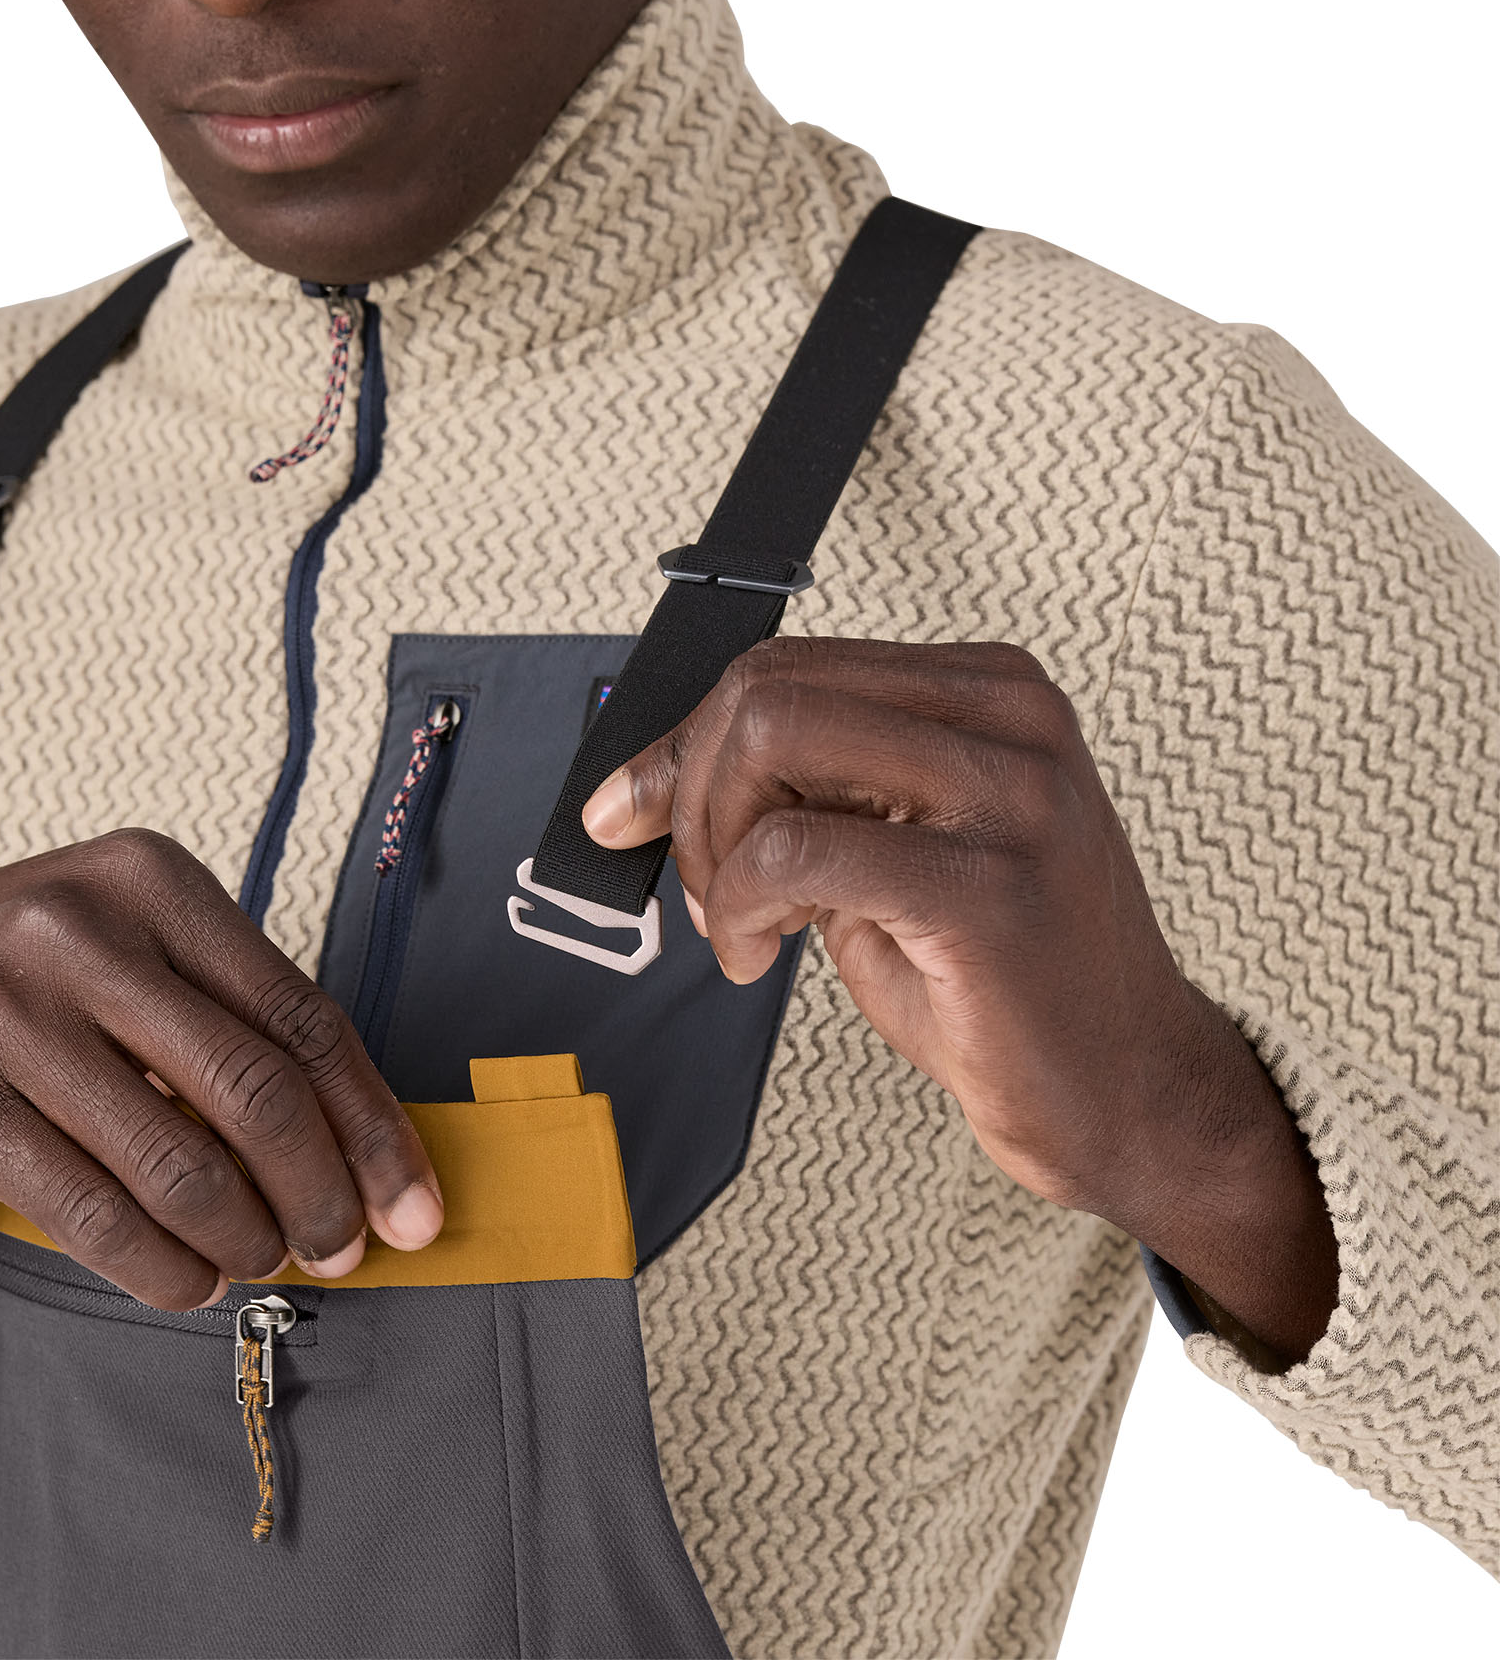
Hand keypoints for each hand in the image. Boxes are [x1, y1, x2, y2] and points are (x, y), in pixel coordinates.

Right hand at [0, 829, 441, 1306]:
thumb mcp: (137, 954)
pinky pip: (91, 1212)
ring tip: (262, 1262)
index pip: (302, 1016)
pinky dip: (160, 1266)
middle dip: (318, 1193)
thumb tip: (369, 1156)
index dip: (371, 1125)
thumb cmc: (40, 987)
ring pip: (178, 1163)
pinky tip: (190, 1282)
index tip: (412, 1206)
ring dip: (244, 1239)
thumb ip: (240, 1025)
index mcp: (153, 879)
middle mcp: (79, 928)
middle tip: (339, 1251)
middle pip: (253, 1090)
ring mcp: (5, 1010)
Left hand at [583, 637, 1336, 1363]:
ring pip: (771, 744)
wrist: (1128, 1092)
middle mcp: (1009, 720)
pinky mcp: (986, 885)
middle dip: (689, 790)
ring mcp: (1009, 795)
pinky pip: (795, 850)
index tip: (631, 806)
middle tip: (706, 886)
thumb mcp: (893, 849)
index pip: (788, 667)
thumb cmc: (1007, 978)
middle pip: (767, 691)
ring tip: (740, 924)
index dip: (682, 740)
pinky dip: (743, 904)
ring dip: (715, 848)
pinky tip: (760, 954)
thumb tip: (663, 771)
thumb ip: (807, 792)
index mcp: (989, 692)